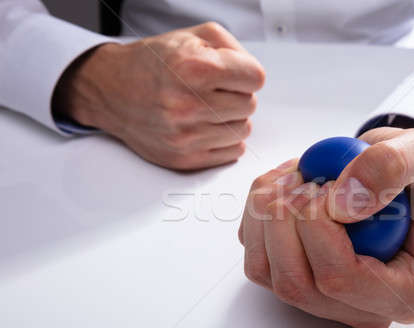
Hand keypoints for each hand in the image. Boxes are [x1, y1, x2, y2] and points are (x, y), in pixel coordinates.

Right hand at [53, 22, 265, 169]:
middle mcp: (188, 104)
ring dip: (231, 118)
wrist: (112, 90)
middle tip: (213, 90)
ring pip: (243, 130)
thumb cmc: (153, 63)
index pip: (256, 78)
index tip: (233, 74)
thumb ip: (233, 49)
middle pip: (250, 105)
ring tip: (207, 107)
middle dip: (236, 95)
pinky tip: (205, 126)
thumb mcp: (192, 36)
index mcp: (194, 68)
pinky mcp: (185, 159)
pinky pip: (232, 152)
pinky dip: (224, 139)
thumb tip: (255, 76)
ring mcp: (186, 135)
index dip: (246, 73)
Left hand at [239, 128, 413, 327]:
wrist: (386, 177)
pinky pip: (255, 257)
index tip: (326, 183)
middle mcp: (360, 310)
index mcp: (405, 294)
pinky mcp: (291, 281)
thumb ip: (392, 168)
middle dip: (285, 218)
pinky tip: (285, 185)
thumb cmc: (410, 175)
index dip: (318, 225)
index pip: (341, 278)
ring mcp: (322, 300)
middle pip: (295, 282)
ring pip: (265, 271)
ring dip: (265, 212)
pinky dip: (256, 213)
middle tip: (306, 175)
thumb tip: (341, 204)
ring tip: (295, 175)